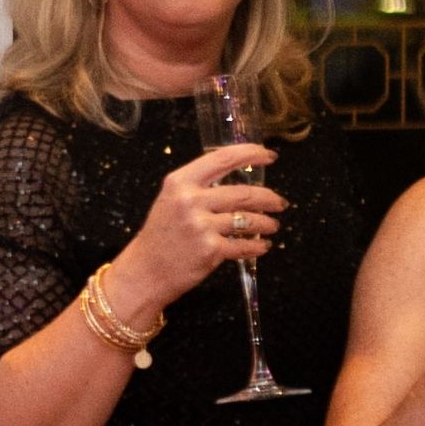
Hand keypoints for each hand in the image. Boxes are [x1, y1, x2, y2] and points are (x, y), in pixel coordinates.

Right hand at [115, 140, 284, 310]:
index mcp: (180, 182)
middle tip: (279, 202)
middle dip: (269, 198)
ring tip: (272, 226)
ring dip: (267, 223)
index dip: (251, 153)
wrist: (145, 271)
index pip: (223, 158)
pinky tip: (261, 246)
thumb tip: (239, 181)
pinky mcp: (210, 249)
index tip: (269, 156)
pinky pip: (243, 245)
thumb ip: (199, 188)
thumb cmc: (160, 236)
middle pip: (243, 193)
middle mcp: (189, 200)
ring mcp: (200, 226)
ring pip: (249, 220)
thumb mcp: (171, 201)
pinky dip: (257, 246)